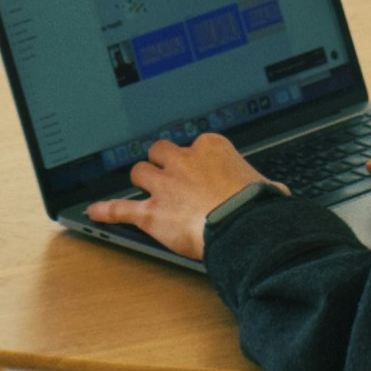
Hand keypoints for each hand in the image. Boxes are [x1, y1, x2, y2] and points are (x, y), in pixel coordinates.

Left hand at [81, 127, 262, 262]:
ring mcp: (164, 186)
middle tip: (166, 175)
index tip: (197, 169)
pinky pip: (121, 208)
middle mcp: (183, 161)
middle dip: (161, 163)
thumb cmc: (258, 206)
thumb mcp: (267, 186)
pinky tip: (94, 211)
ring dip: (140, 181)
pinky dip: (106, 210)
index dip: (193, 160)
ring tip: (142, 189)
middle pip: (160, 152)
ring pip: (139, 172)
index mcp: (211, 147)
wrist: (244, 226)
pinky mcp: (152, 213)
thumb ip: (262, 185)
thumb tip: (276, 193)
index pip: (194, 145)